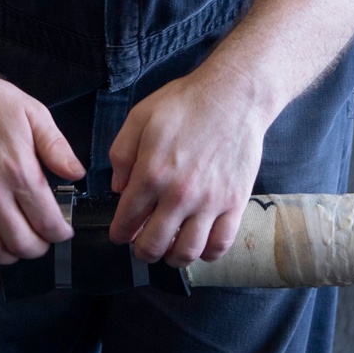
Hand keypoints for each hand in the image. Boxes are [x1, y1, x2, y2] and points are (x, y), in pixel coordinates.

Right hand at [0, 76, 85, 265]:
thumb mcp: (35, 115)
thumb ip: (58, 148)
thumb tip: (77, 174)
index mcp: (20, 171)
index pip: (46, 221)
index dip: (60, 233)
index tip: (64, 231)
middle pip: (21, 243)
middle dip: (39, 248)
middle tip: (44, 239)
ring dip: (11, 254)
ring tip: (20, 242)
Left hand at [108, 68, 268, 266]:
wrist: (234, 95)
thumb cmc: (186, 103)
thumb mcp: (140, 117)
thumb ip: (121, 155)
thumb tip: (118, 189)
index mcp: (152, 173)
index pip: (127, 222)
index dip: (119, 233)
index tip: (121, 233)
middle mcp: (180, 194)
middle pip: (153, 245)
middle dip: (141, 250)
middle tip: (142, 243)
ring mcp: (210, 202)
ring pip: (186, 252)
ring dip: (172, 257)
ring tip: (170, 246)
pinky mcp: (235, 202)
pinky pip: (221, 244)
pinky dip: (207, 253)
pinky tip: (200, 243)